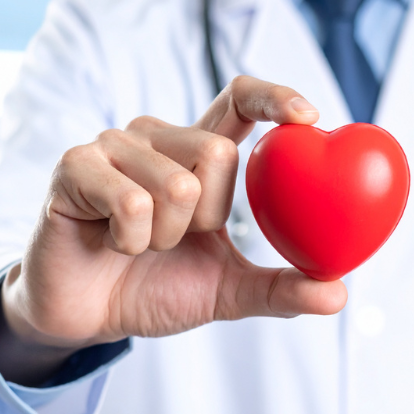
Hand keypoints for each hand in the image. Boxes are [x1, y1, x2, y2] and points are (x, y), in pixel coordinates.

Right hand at [0, 76, 347, 384]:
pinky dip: (131, 241)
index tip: (308, 117)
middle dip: (206, 217)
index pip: (239, 99)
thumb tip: (338, 294)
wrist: (87, 317)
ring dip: (165, 238)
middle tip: (175, 239)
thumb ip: (279, 288)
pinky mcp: (74, 166)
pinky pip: (131, 203)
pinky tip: (110, 243)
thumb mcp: (227, 290)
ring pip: (176, 183)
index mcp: (195, 151)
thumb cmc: (154, 288)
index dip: (275, 96)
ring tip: (137, 245)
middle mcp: (156, 136)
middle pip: (216, 152)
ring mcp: (112, 145)